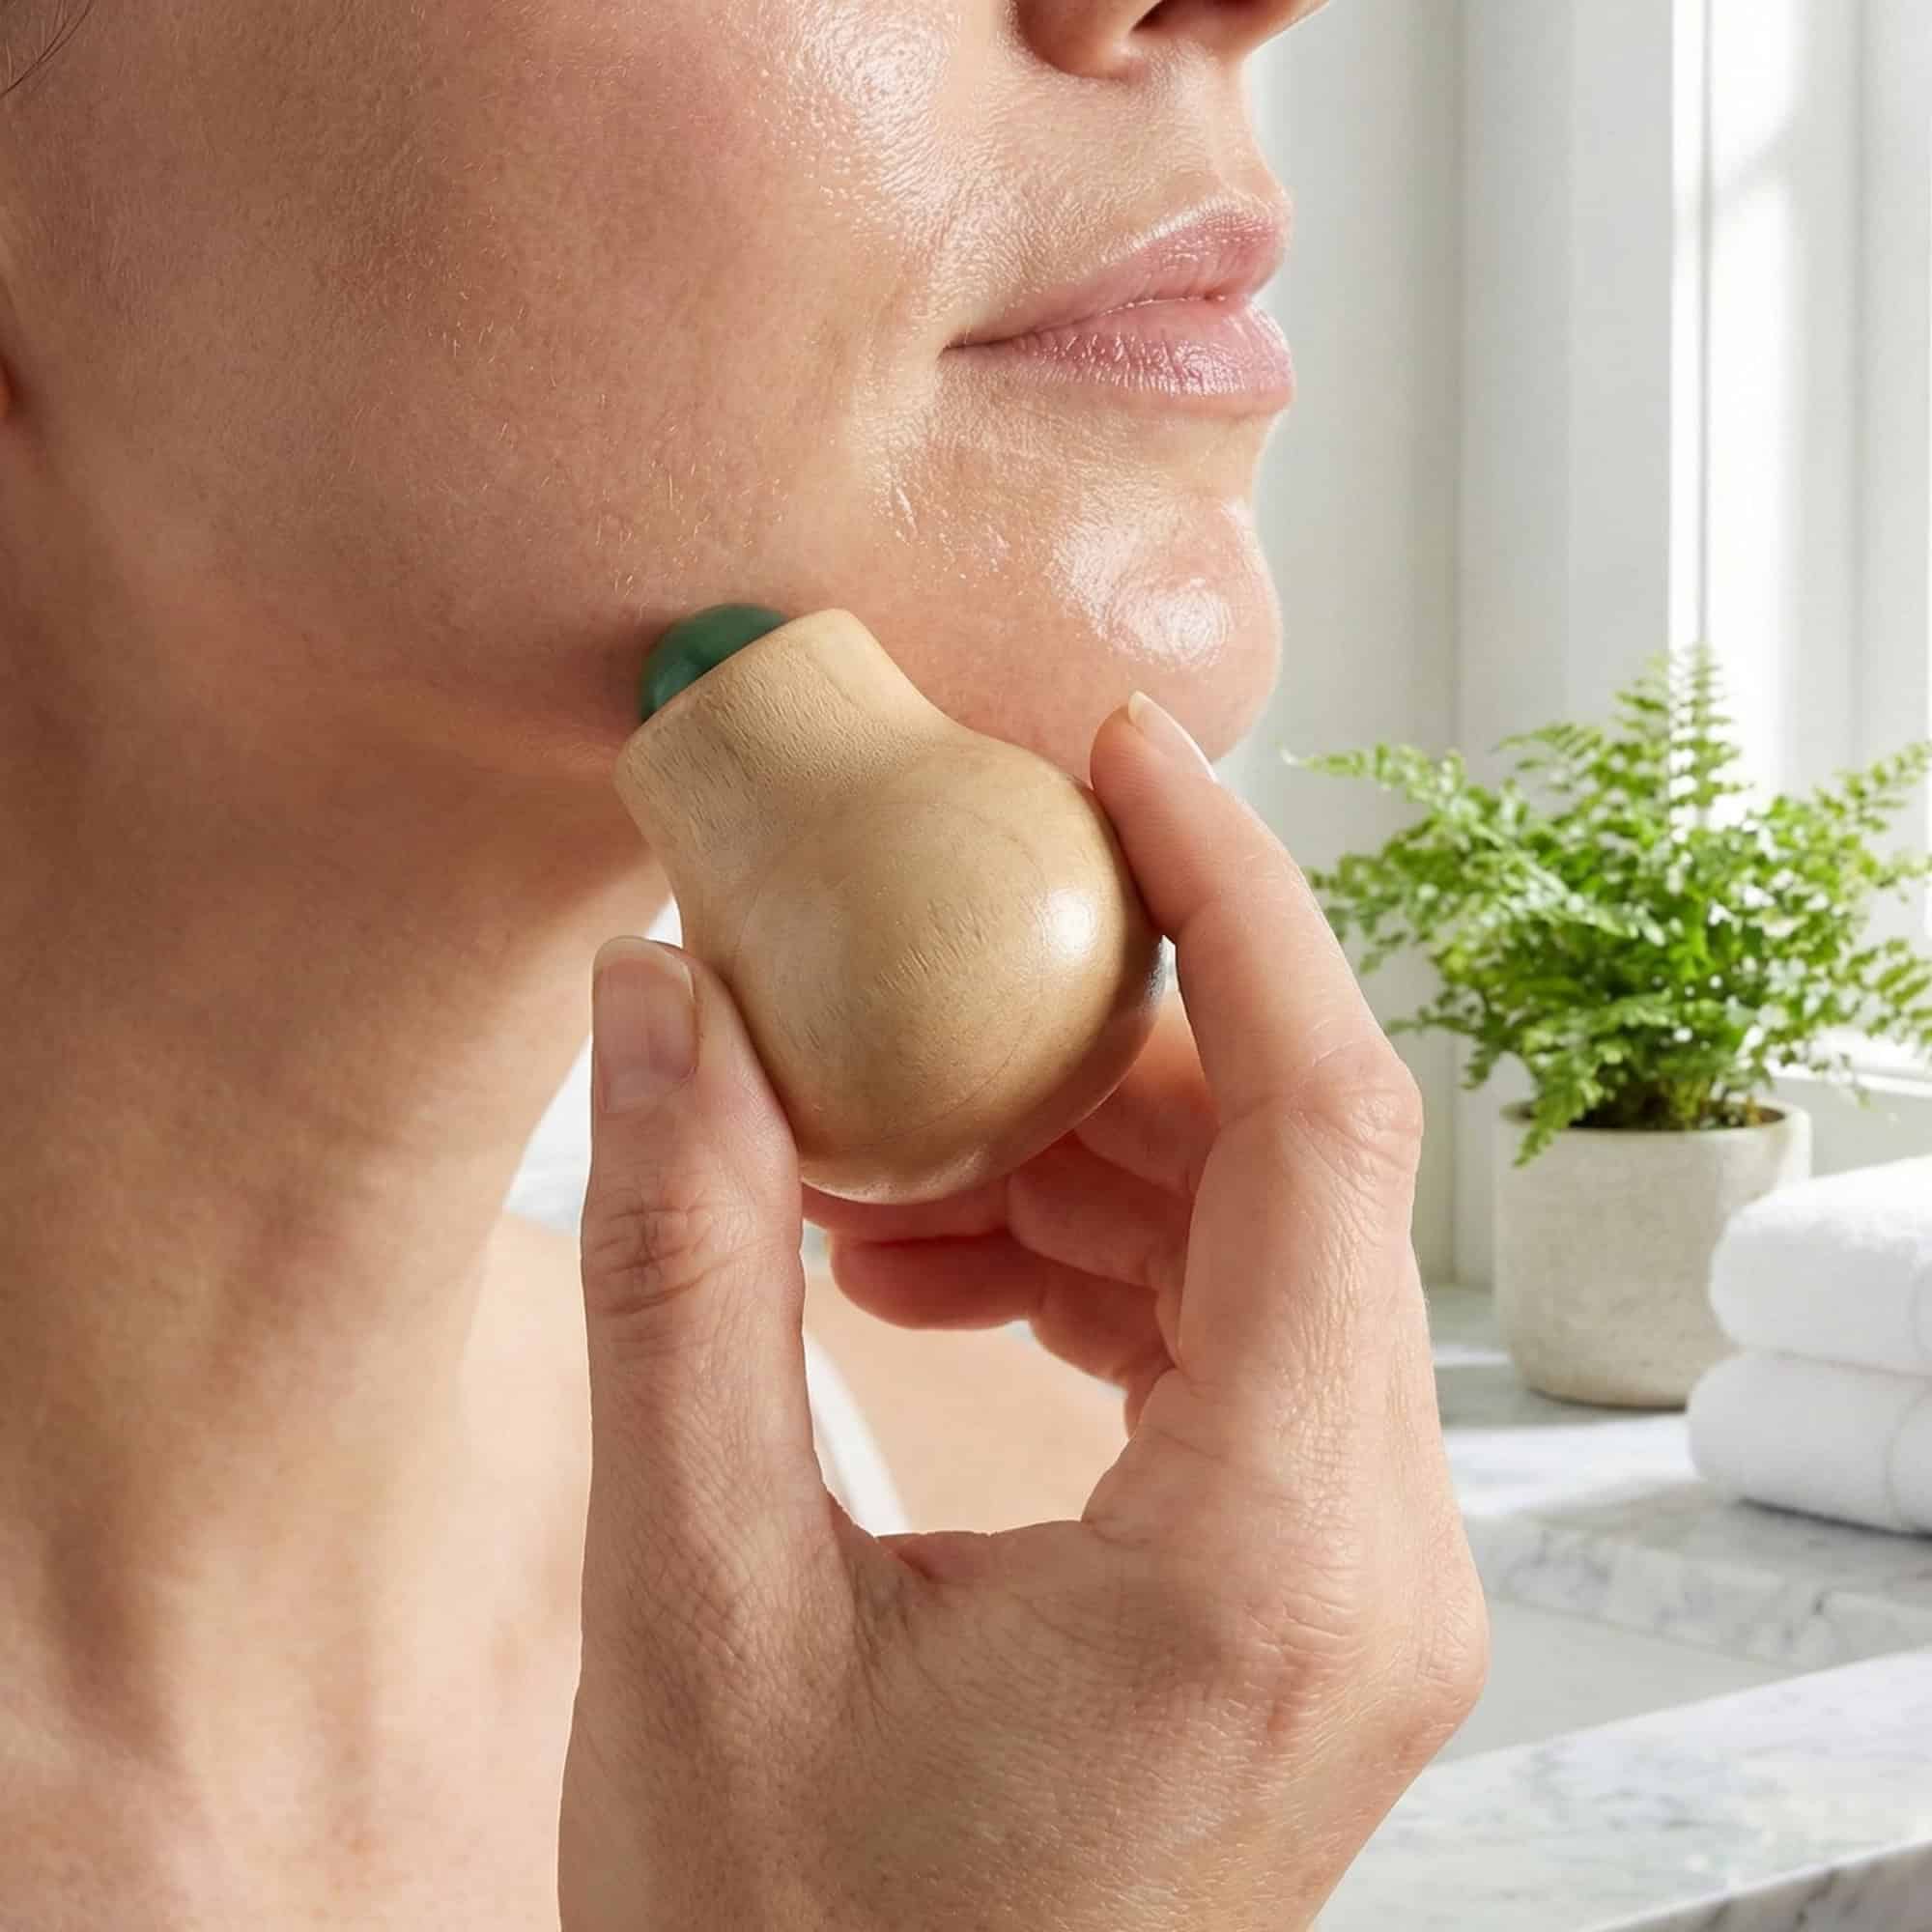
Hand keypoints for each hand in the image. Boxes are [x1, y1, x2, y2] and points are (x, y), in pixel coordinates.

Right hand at [559, 694, 1487, 1931]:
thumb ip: (679, 1276)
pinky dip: (1086, 1265)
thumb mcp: (695, 1609)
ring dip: (1070, 1158)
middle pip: (1288, 1170)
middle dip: (1094, 1038)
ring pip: (1256, 1252)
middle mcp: (1374, 1564)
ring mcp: (1357, 1588)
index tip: (1120, 759)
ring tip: (861, 1151)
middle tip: (909, 965)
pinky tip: (918, 1260)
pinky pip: (1229, 1349)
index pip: (1326, 1123)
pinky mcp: (1301, 1600)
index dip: (1233, 898)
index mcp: (1270, 1555)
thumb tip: (659, 1002)